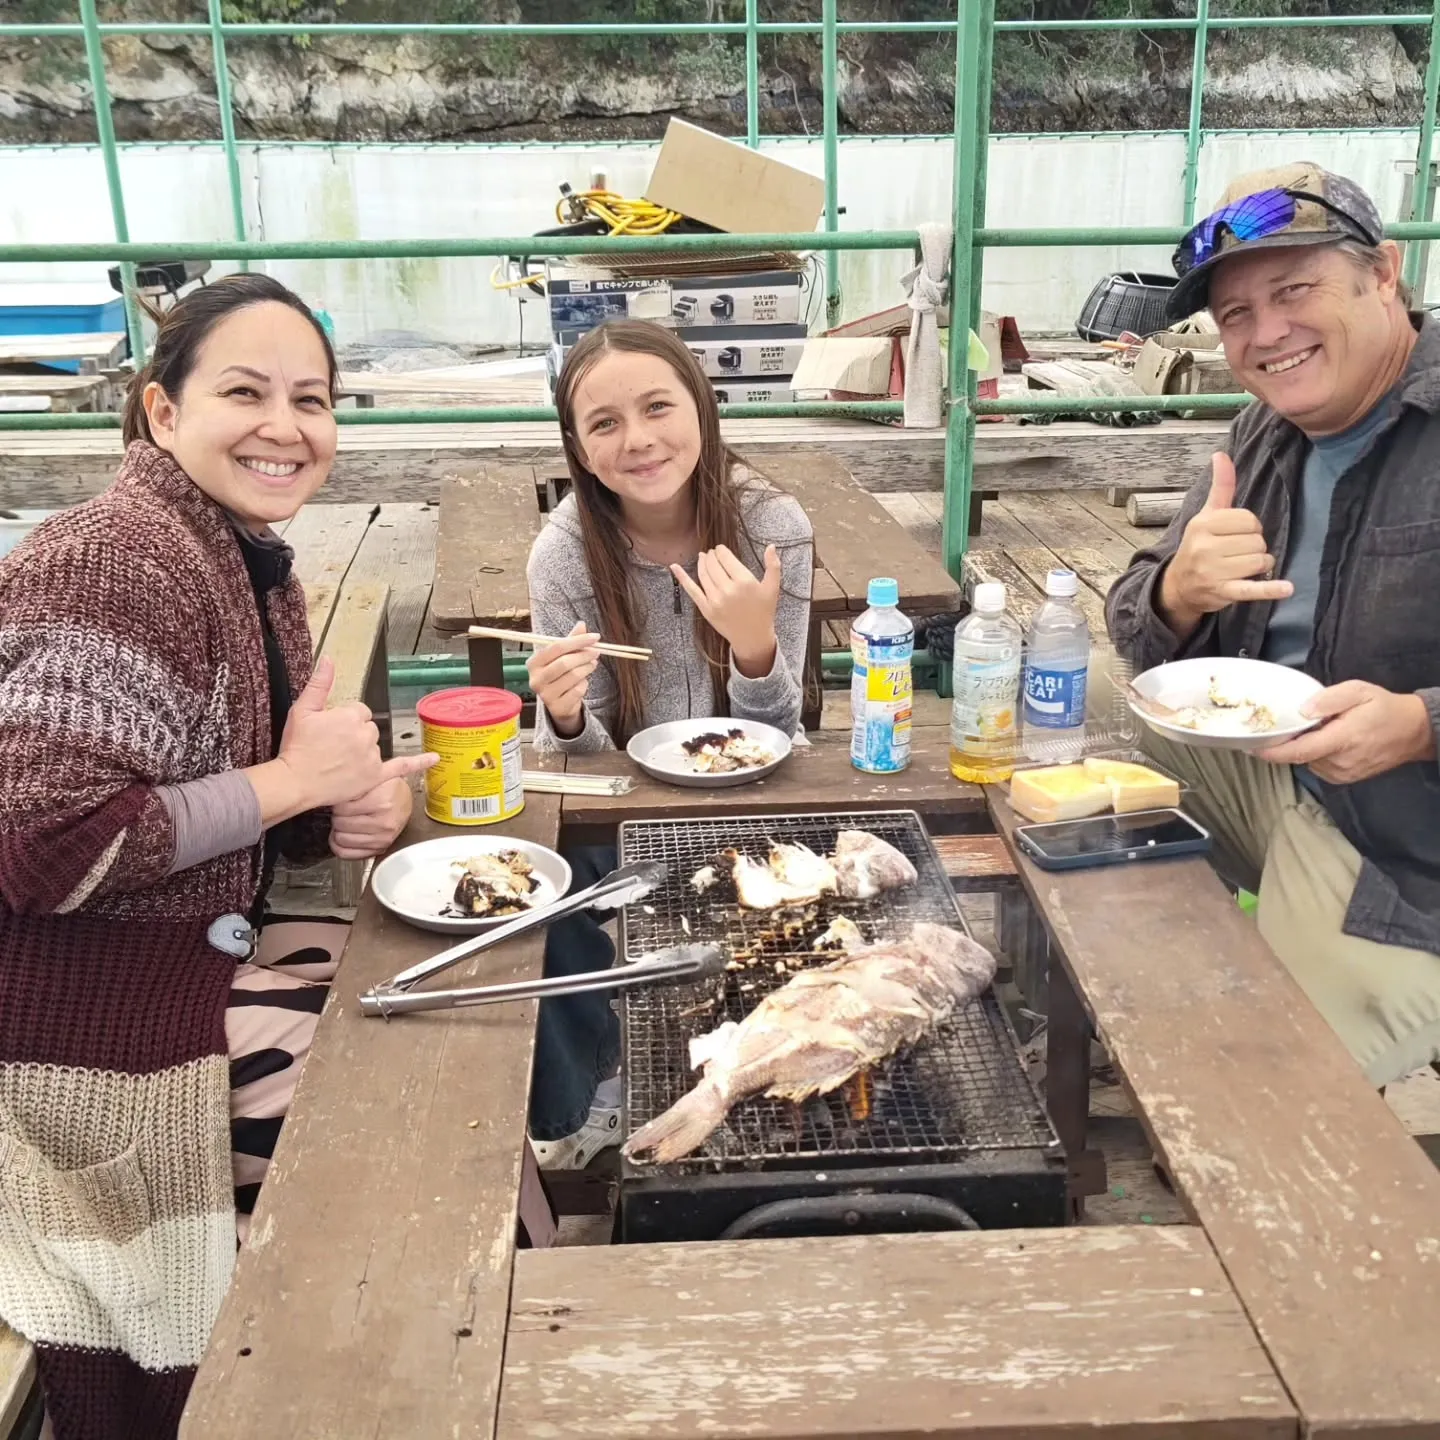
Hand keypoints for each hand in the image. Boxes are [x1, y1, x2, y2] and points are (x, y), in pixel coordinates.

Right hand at [276, 657, 433, 808]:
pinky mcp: (374, 776)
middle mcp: (365, 734)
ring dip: (363, 751)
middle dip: (354, 734)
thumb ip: (319, 683)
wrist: (294, 782)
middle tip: (332, 747)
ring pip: (375, 746)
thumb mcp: (302, 710)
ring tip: (339, 761)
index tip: (330, 730)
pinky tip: (435, 758)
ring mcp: (372, 756)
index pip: (359, 711)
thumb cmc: (297, 747)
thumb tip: (329, 660)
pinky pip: (401, 767)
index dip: (344, 720)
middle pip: (368, 728)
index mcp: (351, 715)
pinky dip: (419, 763)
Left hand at [330, 775, 422, 859]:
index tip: (342, 798)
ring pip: (342, 839)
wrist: (404, 801)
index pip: (342, 808)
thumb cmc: (388, 788)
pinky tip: (342, 834)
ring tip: (344, 820)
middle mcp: (384, 823)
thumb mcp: (377, 777)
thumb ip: (358, 780)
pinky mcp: (378, 849)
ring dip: (338, 829)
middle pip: (340, 823)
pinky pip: (347, 853)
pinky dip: (338, 845)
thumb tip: (336, 782)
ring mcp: (382, 839)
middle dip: (337, 815)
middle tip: (342, 810)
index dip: (338, 801)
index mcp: (382, 802)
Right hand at [527, 621, 599, 737]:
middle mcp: (535, 679)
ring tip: (591, 665)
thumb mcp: (563, 656)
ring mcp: (545, 695)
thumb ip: (571, 640)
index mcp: (534, 662)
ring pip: (573, 676)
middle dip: (584, 655)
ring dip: (587, 668)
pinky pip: (578, 691)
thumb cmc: (560, 675)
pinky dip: (584, 684)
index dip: (578, 640)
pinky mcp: (557, 707)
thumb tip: (581, 624)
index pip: (556, 647)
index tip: (595, 637)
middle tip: (596, 652)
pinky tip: (582, 683)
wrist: (560, 704)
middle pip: (564, 662)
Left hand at [671, 544, 781, 676]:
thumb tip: (770, 546)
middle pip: (713, 564)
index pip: (726, 557)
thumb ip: (773, 566)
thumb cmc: (764, 611)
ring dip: (702, 562)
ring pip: (703, 573)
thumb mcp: (772, 588)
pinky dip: (682, 577)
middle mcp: (728, 590)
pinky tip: (674, 566)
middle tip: (712, 553)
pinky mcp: (706, 609)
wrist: (753, 637)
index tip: (721, 549)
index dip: (721, 550)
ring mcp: (715, 600)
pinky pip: (692, 590)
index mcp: (745, 581)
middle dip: (711, 555)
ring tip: (704, 558)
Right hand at [1159, 454, 1294, 636]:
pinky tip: (1287, 589)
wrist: (1180, 586)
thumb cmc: (1199, 546)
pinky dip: (1270, 590)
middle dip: (1255, 548)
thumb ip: (1220, 487)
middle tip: (1238, 554)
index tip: (1236, 536)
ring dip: (1260, 566)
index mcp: (1203, 524)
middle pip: (1257, 541)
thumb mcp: (1207, 516)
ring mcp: (1213, 571)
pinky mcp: (1223, 592)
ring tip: (1243, 569)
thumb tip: (1221, 454)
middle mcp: (1205, 547)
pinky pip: (1252, 589)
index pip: (1249, 520)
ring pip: (1260, 561)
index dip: (1250, 528)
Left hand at [1259, 680, 1436, 783]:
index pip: (1298, 751)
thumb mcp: (1358, 691)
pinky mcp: (1345, 779)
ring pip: (1307, 761)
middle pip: (1299, 756)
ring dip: (1304, 747)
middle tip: (1285, 726)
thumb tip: (1302, 711)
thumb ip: (1328, 700)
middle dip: (1288, 742)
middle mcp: (1340, 762)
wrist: (1414, 731)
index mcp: (1342, 740)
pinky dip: (1315, 754)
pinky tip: (1326, 740)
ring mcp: (1343, 774)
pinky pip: (1318, 766)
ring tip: (1318, 730)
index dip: (1272, 752)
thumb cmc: (1384, 708)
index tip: (1251, 747)